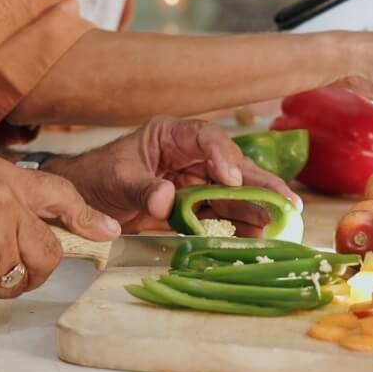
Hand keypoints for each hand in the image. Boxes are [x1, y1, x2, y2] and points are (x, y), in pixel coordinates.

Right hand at [0, 156, 118, 308]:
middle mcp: (3, 204)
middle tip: (3, 267)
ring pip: (16, 278)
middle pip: (47, 252)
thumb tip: (39, 227)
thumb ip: (5, 200)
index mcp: (0, 177)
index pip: (58, 194)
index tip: (107, 232)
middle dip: (33, 269)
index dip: (85, 216)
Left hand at [47, 117, 301, 233]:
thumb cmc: (98, 177)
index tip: (229, 178)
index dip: (221, 156)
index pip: (204, 137)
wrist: (86, 199)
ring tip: (280, 222)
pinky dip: (239, 224)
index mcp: (170, 136)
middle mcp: (189, 155)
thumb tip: (166, 200)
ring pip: (232, 191)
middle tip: (286, 201)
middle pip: (230, 164)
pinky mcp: (194, 204)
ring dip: (255, 206)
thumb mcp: (117, 181)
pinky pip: (221, 212)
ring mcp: (194, 180)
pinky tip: (257, 235)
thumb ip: (142, 189)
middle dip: (258, 182)